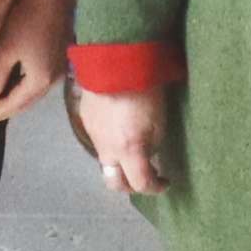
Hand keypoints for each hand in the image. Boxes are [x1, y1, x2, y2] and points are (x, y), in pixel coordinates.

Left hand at [0, 0, 74, 124]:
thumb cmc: (27, 20)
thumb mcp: (6, 50)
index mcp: (40, 81)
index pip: (13, 103)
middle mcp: (53, 81)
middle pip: (25, 103)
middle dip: (4, 111)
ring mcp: (59, 71)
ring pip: (33, 95)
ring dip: (14, 102)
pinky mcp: (59, 61)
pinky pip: (39, 85)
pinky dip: (24, 91)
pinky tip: (16, 88)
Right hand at [74, 79, 171, 195]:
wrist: (115, 62)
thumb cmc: (145, 91)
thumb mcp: (159, 122)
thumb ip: (153, 146)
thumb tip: (147, 157)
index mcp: (129, 151)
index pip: (140, 184)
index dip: (155, 188)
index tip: (165, 182)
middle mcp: (107, 150)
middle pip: (114, 184)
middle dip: (131, 186)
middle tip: (144, 176)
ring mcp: (93, 136)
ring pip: (105, 162)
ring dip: (119, 165)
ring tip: (132, 152)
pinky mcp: (85, 121)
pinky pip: (98, 141)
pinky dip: (109, 144)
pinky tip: (118, 130)